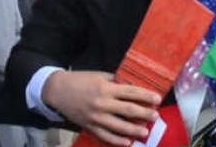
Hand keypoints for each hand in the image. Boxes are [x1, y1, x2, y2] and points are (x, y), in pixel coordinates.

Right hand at [43, 70, 161, 144]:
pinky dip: (117, 140)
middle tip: (155, 116)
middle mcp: (102, 103)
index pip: (130, 92)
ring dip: (134, 130)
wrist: (58, 91)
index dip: (145, 96)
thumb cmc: (81, 80)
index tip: (157, 99)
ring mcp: (96, 117)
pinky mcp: (89, 126)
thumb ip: (116, 82)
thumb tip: (133, 87)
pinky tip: (127, 142)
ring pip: (118, 126)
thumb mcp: (100, 76)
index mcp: (106, 88)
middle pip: (128, 110)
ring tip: (145, 131)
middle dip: (144, 113)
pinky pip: (105, 136)